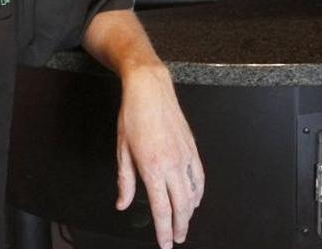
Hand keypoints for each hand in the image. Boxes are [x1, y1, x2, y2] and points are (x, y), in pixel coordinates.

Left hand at [115, 63, 203, 248]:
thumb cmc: (133, 115)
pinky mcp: (192, 148)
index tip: (165, 243)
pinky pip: (200, 178)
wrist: (150, 88)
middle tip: (176, 239)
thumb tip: (122, 203)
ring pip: (193, 194)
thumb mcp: (121, 149)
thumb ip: (125, 181)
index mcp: (152, 167)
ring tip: (184, 224)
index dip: (164, 230)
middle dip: (179, 227)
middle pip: (181, 206)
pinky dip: (198, 193)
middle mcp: (172, 164)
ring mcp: (185, 156)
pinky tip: (194, 200)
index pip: (161, 209)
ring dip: (189, 213)